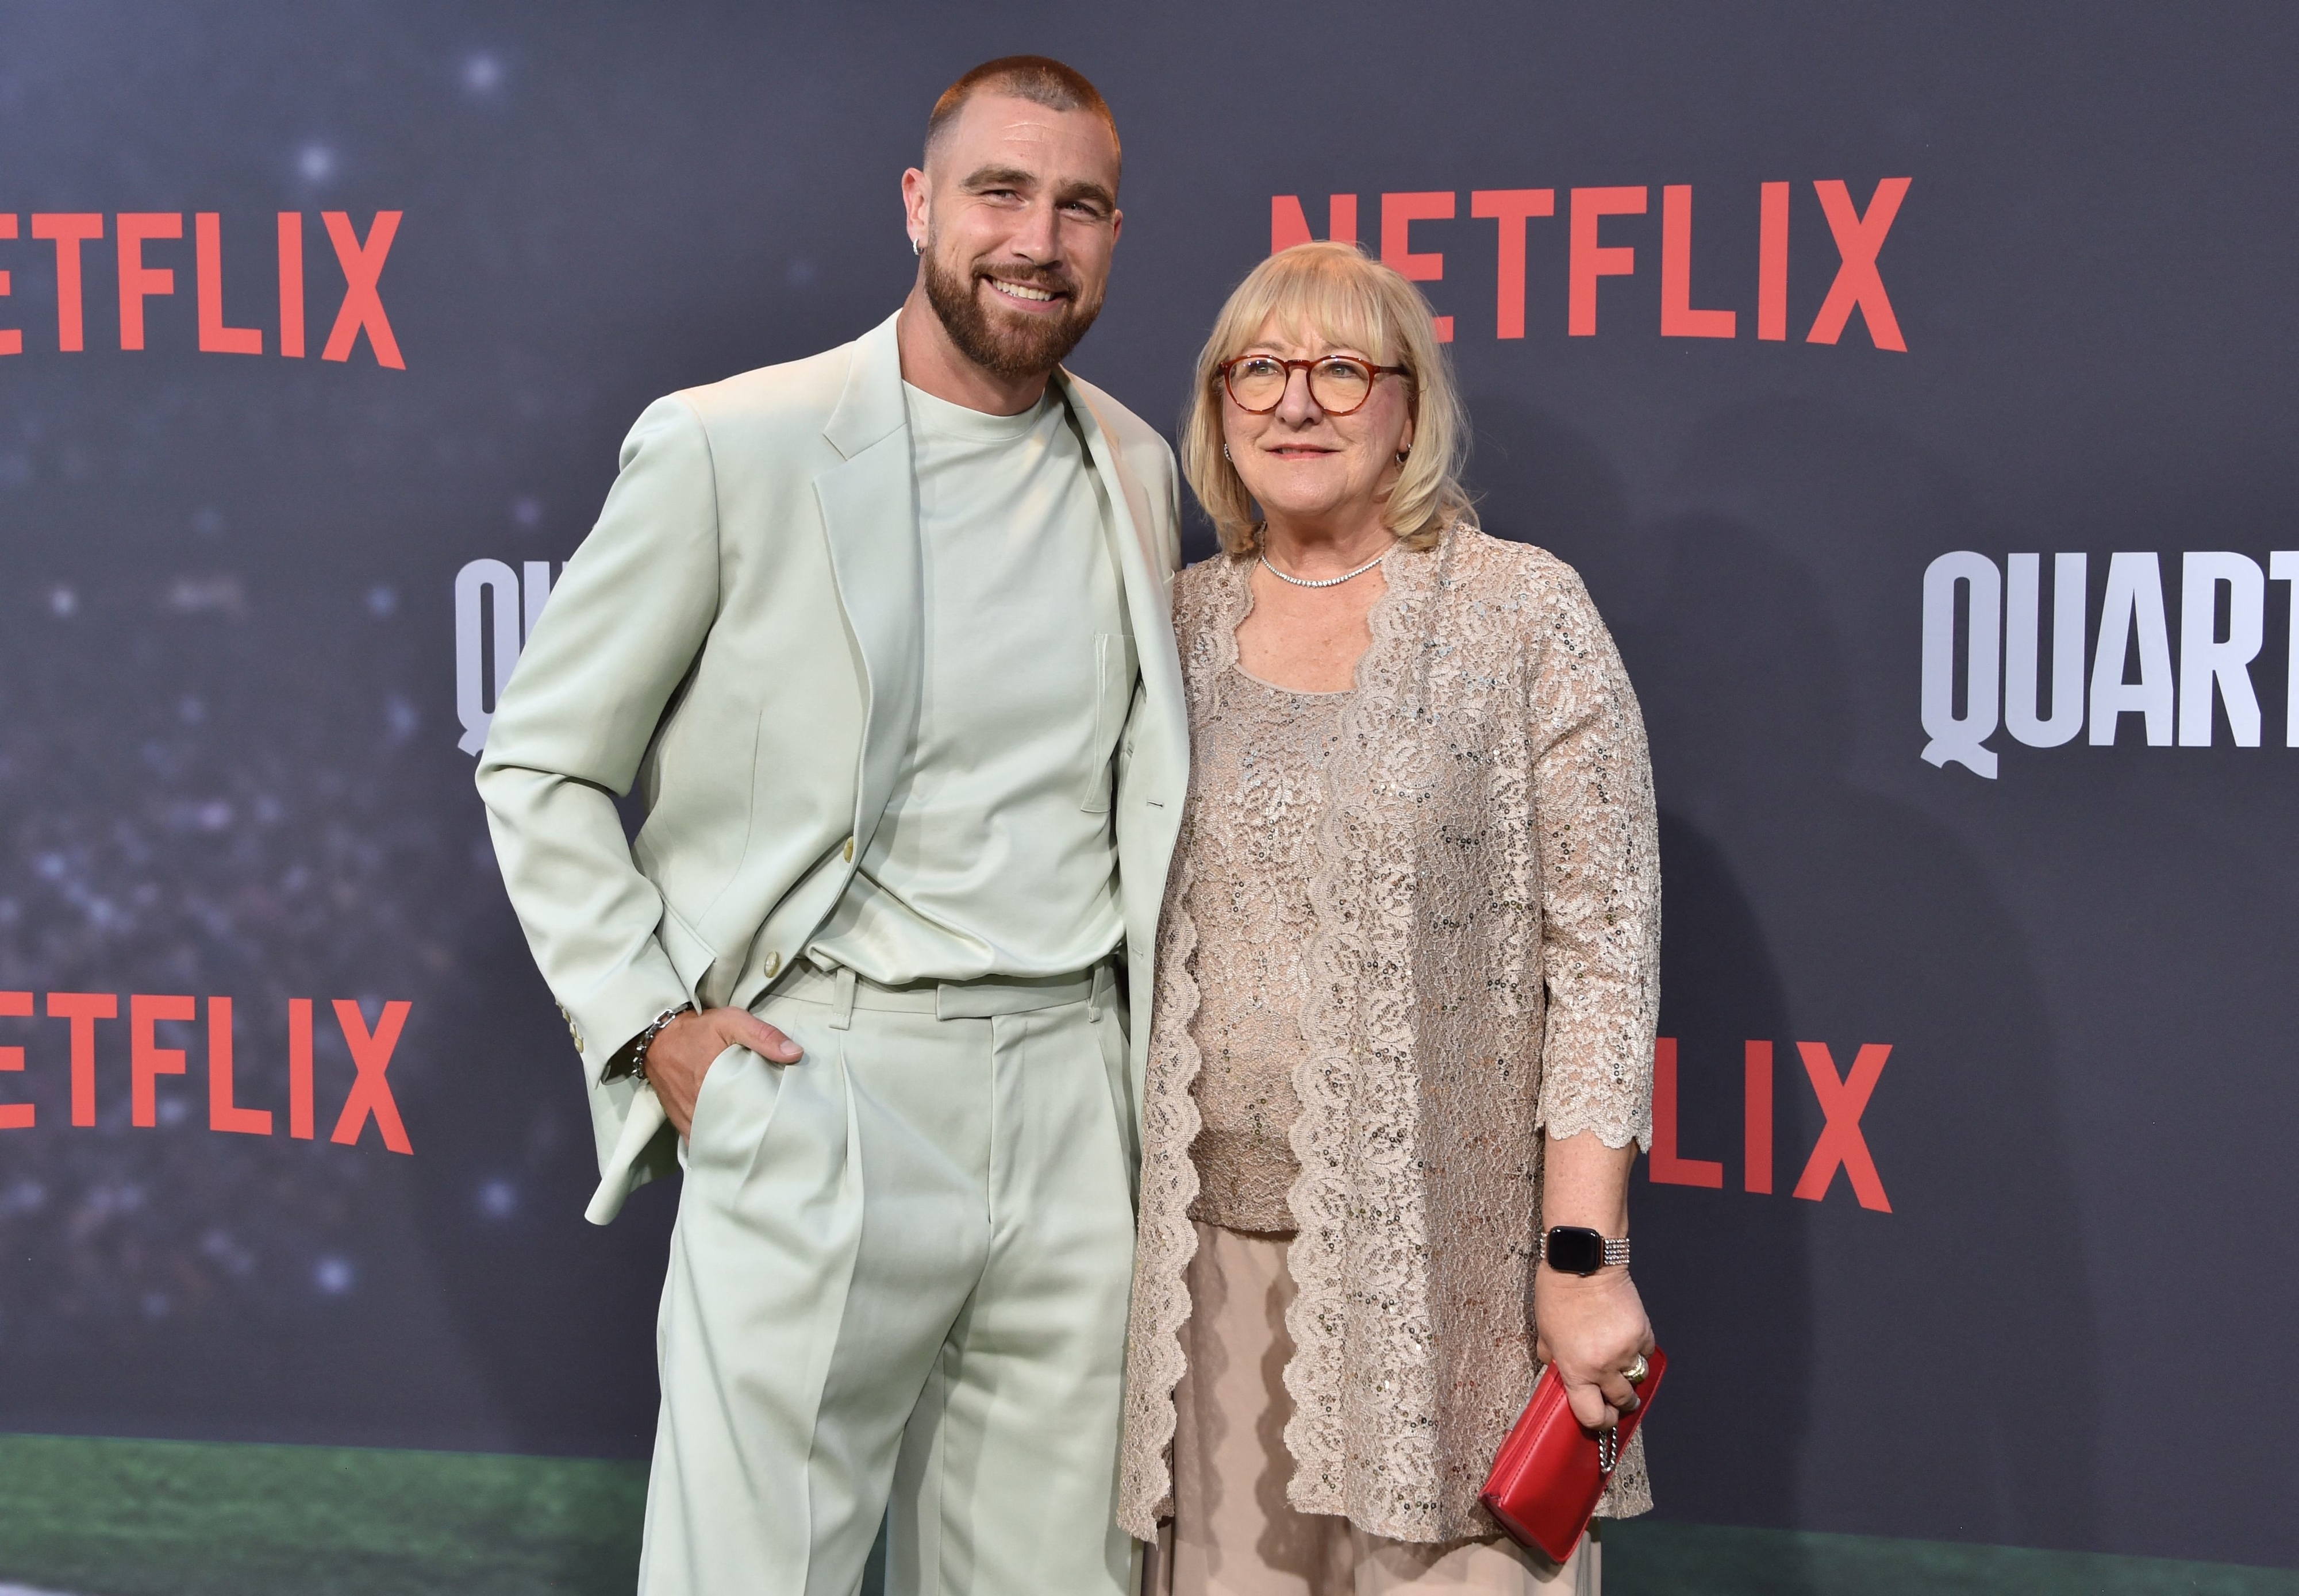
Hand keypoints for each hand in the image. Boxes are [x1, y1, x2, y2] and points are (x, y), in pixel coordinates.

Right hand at [646, 1006, 801, 1137]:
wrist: (657, 1037)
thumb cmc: (697, 1029)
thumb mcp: (732, 1022)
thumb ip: (763, 1035)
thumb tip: (795, 1054)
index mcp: (715, 1084)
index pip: (747, 1113)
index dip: (765, 1121)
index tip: (782, 1123)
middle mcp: (699, 1107)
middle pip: (732, 1131)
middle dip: (751, 1135)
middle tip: (772, 1134)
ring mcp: (687, 1116)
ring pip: (715, 1140)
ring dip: (732, 1141)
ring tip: (753, 1142)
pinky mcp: (679, 1120)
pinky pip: (698, 1140)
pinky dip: (713, 1144)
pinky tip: (728, 1143)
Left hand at [1534, 1264, 1655, 1430]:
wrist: (1583, 1261)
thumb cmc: (1558, 1293)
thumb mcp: (1544, 1332)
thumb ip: (1554, 1358)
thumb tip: (1558, 1370)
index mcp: (1576, 1369)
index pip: (1592, 1415)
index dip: (1598, 1422)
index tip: (1601, 1419)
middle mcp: (1603, 1365)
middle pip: (1623, 1401)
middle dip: (1620, 1402)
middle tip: (1616, 1396)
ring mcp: (1626, 1349)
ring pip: (1639, 1377)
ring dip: (1631, 1375)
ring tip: (1620, 1365)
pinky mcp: (1642, 1332)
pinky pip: (1647, 1352)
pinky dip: (1639, 1350)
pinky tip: (1626, 1339)